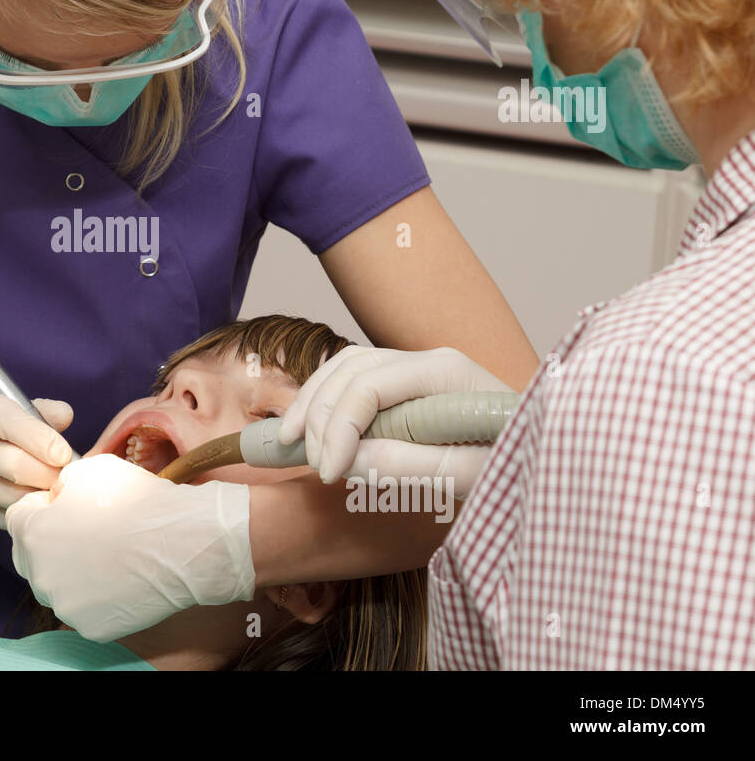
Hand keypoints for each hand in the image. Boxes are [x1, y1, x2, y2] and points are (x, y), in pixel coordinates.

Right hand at [0, 388, 73, 545]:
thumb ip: (33, 412)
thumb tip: (65, 415)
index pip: (4, 418)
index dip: (38, 437)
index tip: (62, 453)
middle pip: (12, 463)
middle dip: (47, 472)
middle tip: (66, 475)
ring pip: (9, 494)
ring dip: (39, 495)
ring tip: (53, 490)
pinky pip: (2, 516)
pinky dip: (24, 511)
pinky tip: (33, 505)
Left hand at [6, 455, 254, 642]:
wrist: (183, 542)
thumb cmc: (138, 501)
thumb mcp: (89, 469)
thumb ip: (61, 483)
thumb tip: (57, 497)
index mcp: (33, 534)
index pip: (18, 518)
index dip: (42, 507)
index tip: (68, 506)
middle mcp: (40, 576)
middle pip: (31, 557)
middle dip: (49, 542)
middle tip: (86, 531)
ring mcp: (66, 606)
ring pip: (57, 587)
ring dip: (72, 572)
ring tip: (109, 555)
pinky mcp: (92, 628)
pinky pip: (84, 609)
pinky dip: (97, 596)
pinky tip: (121, 578)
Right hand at [279, 346, 510, 492]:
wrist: (545, 457)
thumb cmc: (515, 466)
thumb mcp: (470, 475)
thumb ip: (410, 466)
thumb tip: (348, 460)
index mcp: (446, 372)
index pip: (370, 385)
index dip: (339, 428)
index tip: (329, 473)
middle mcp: (428, 358)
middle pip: (350, 369)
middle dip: (318, 414)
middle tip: (306, 461)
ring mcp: (416, 368)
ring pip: (344, 367)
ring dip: (312, 401)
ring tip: (289, 439)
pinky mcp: (407, 385)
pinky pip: (354, 380)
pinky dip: (326, 400)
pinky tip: (310, 427)